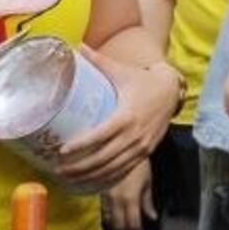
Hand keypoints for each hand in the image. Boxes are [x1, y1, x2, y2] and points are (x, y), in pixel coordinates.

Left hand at [51, 49, 179, 190]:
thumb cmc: (143, 80)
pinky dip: (106, 179)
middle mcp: (133, 134)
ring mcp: (140, 146)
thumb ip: (99, 61)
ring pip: (112, 168)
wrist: (171, 91)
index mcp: (126, 115)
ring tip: (68, 178)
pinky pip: (123, 170)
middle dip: (78, 167)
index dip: (81, 145)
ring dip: (89, 176)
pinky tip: (91, 182)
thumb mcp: (121, 71)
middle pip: (102, 157)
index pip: (100, 135)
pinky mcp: (145, 152)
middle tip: (57, 169)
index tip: (62, 151)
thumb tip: (76, 47)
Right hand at [102, 157, 155, 229]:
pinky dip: (110, 221)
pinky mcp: (100, 194)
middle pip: (119, 227)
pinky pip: (104, 213)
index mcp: (129, 198)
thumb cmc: (138, 162)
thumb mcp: (147, 180)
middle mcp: (115, 201)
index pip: (133, 225)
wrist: (120, 147)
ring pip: (109, 222)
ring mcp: (105, 198)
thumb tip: (151, 217)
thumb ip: (147, 201)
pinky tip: (116, 222)